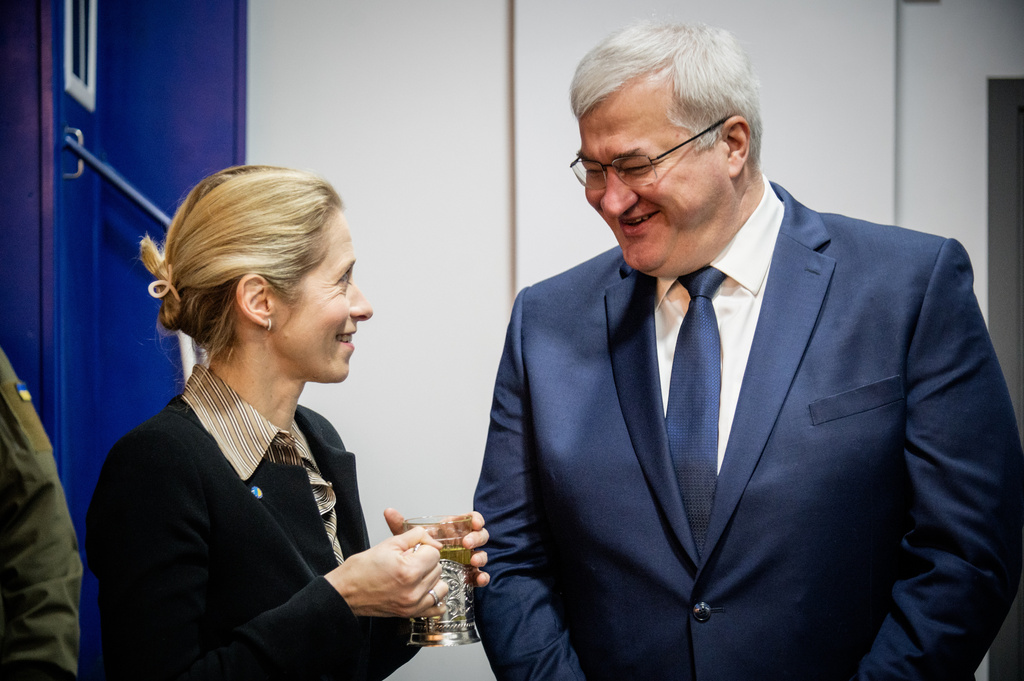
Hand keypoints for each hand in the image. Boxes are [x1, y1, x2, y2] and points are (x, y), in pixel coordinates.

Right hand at [326, 526, 447, 617]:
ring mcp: (413, 605)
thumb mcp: (388, 544)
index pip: (434, 552)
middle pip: (438, 568)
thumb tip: (433, 539)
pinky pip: (438, 608)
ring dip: (432, 578)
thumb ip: (415, 537)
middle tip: (408, 561)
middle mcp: (413, 591)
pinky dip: (434, 598)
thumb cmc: (361, 570)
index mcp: (409, 571)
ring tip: (415, 575)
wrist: (345, 592)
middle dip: (425, 561)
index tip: (411, 550)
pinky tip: (423, 590)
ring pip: (441, 586)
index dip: (422, 547)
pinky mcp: (411, 614)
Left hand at [384, 508, 490, 587]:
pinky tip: (479, 578)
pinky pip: (479, 574)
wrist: (417, 573)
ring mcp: (467, 558)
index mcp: (452, 530)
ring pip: (481, 554)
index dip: (475, 519)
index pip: (469, 519)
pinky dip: (482, 576)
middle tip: (467, 543)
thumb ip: (400, 526)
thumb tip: (389, 512)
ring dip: (480, 556)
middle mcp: (463, 543)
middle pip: (479, 535)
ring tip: (473, 561)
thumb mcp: (408, 539)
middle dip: (476, 538)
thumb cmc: (418, 551)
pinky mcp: (468, 573)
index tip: (475, 522)